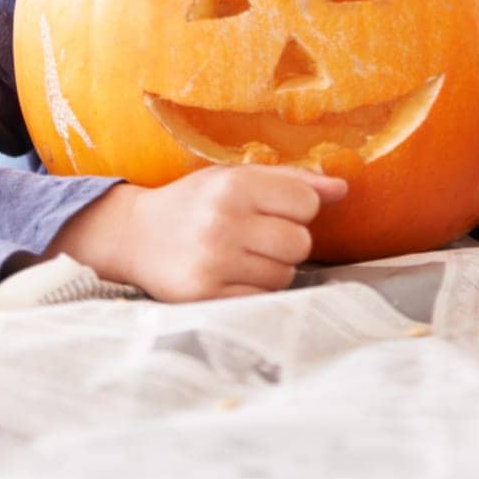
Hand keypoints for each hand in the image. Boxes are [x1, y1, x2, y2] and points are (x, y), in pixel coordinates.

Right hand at [58, 165, 347, 302]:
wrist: (135, 235)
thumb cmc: (197, 203)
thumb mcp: (236, 178)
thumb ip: (291, 181)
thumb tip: (343, 189)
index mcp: (234, 185)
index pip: (306, 202)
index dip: (297, 208)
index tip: (274, 210)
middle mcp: (223, 222)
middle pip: (300, 243)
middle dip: (287, 241)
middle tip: (258, 236)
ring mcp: (213, 262)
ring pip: (283, 275)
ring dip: (271, 269)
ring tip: (241, 256)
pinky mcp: (205, 297)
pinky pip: (261, 300)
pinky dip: (254, 292)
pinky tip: (231, 277)